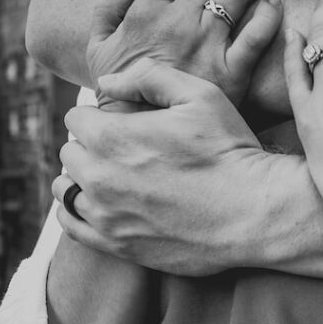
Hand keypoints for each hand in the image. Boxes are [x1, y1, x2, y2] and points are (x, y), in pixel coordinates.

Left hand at [52, 59, 269, 274]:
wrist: (255, 212)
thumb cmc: (230, 150)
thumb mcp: (200, 95)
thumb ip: (148, 78)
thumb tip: (106, 83)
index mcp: (111, 136)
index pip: (77, 118)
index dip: (101, 115)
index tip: (124, 122)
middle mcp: (99, 177)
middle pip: (71, 153)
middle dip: (92, 146)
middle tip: (126, 150)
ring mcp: (105, 215)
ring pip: (67, 189)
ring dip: (84, 178)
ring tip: (113, 177)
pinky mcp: (117, 245)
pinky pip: (72, 226)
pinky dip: (77, 212)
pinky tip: (98, 204)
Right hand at [85, 0, 282, 105]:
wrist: (144, 139)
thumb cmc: (121, 98)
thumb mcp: (98, 51)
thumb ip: (107, 10)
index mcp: (146, 14)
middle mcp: (178, 23)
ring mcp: (207, 45)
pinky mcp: (232, 72)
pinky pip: (257, 34)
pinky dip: (270, 13)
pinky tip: (274, 4)